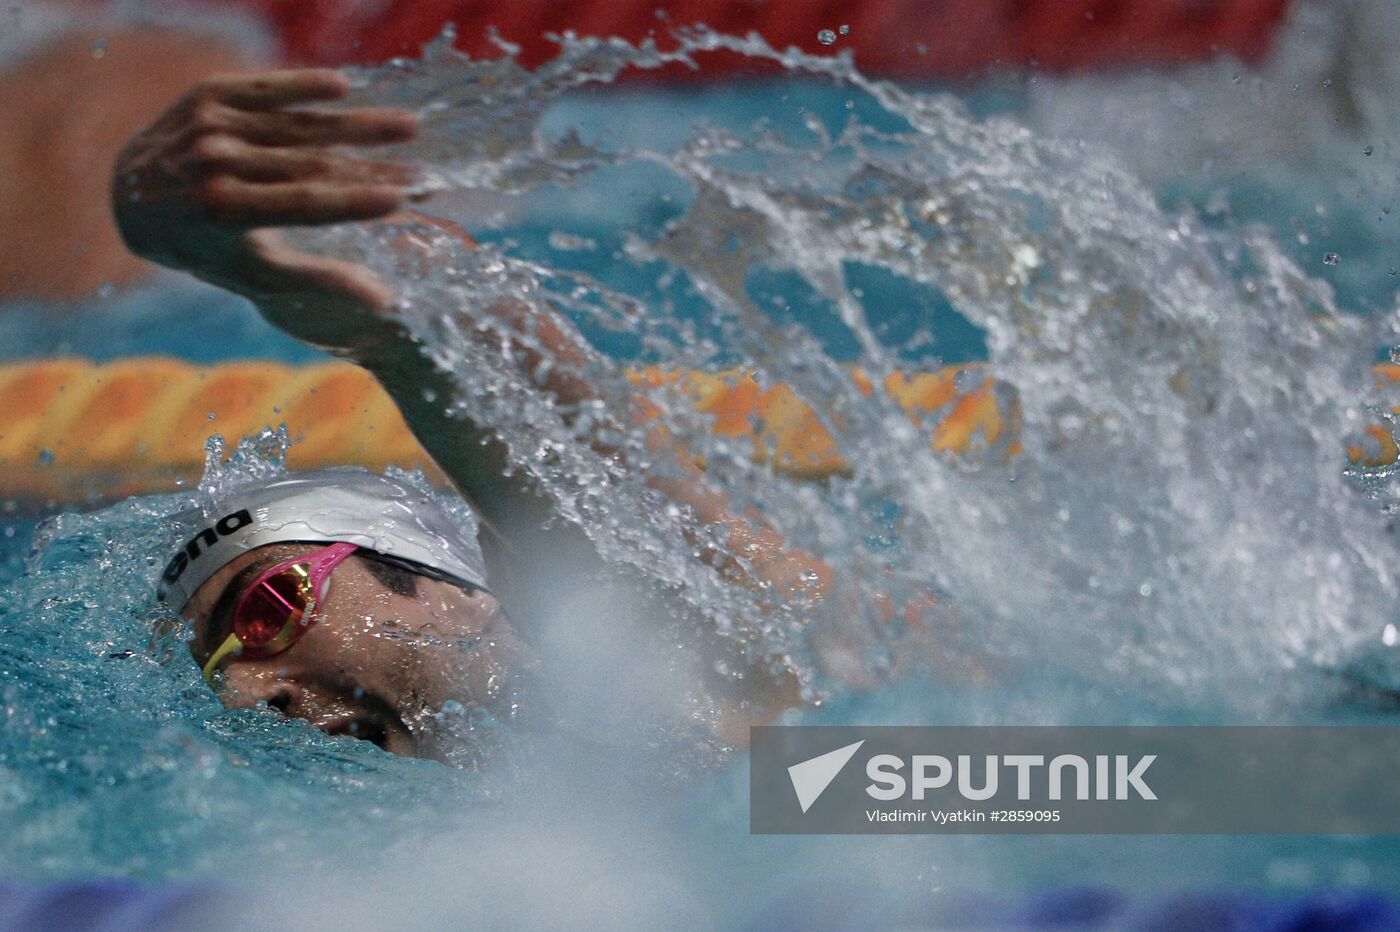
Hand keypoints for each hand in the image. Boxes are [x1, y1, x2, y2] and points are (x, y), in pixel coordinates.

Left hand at [112, 69, 418, 352]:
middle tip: (427, 174)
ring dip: (358, 125)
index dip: (355, 202)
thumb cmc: (208, 248)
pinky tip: (344, 86)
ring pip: (298, 125)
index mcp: (224, 212)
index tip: (403, 200)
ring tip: (410, 127)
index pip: (304, 204)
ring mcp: (208, 124)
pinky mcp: (206, 95)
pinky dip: (302, 85)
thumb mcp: (258, 273)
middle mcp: (213, 163)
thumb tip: (386, 302)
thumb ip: (320, 279)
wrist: (131, 197)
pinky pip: (264, 88)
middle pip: (312, 163)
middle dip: (375, 168)